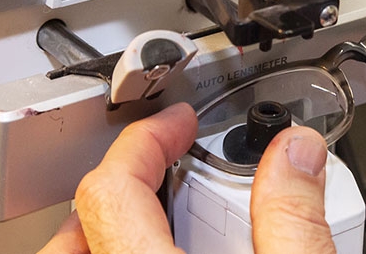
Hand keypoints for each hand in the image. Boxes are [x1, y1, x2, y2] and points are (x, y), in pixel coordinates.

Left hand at [39, 103, 338, 253]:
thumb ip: (295, 216)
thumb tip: (295, 152)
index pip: (111, 187)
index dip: (144, 139)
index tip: (176, 124)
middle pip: (70, 231)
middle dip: (106, 186)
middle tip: (153, 167)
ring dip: (94, 232)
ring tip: (140, 216)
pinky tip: (146, 253)